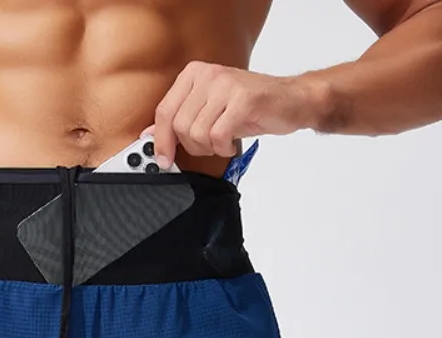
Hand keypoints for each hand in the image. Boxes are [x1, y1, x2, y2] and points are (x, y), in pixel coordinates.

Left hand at [146, 61, 319, 166]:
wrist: (291, 100)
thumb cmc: (250, 106)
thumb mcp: (209, 109)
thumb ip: (180, 119)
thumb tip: (150, 136)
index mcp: (194, 74)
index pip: (164, 112)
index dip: (160, 141)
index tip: (163, 160)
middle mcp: (208, 74)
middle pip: (179, 127)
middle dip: (193, 146)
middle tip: (210, 145)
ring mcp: (226, 86)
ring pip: (197, 134)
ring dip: (210, 148)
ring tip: (224, 141)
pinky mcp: (243, 101)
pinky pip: (218, 136)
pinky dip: (224, 148)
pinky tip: (233, 142)